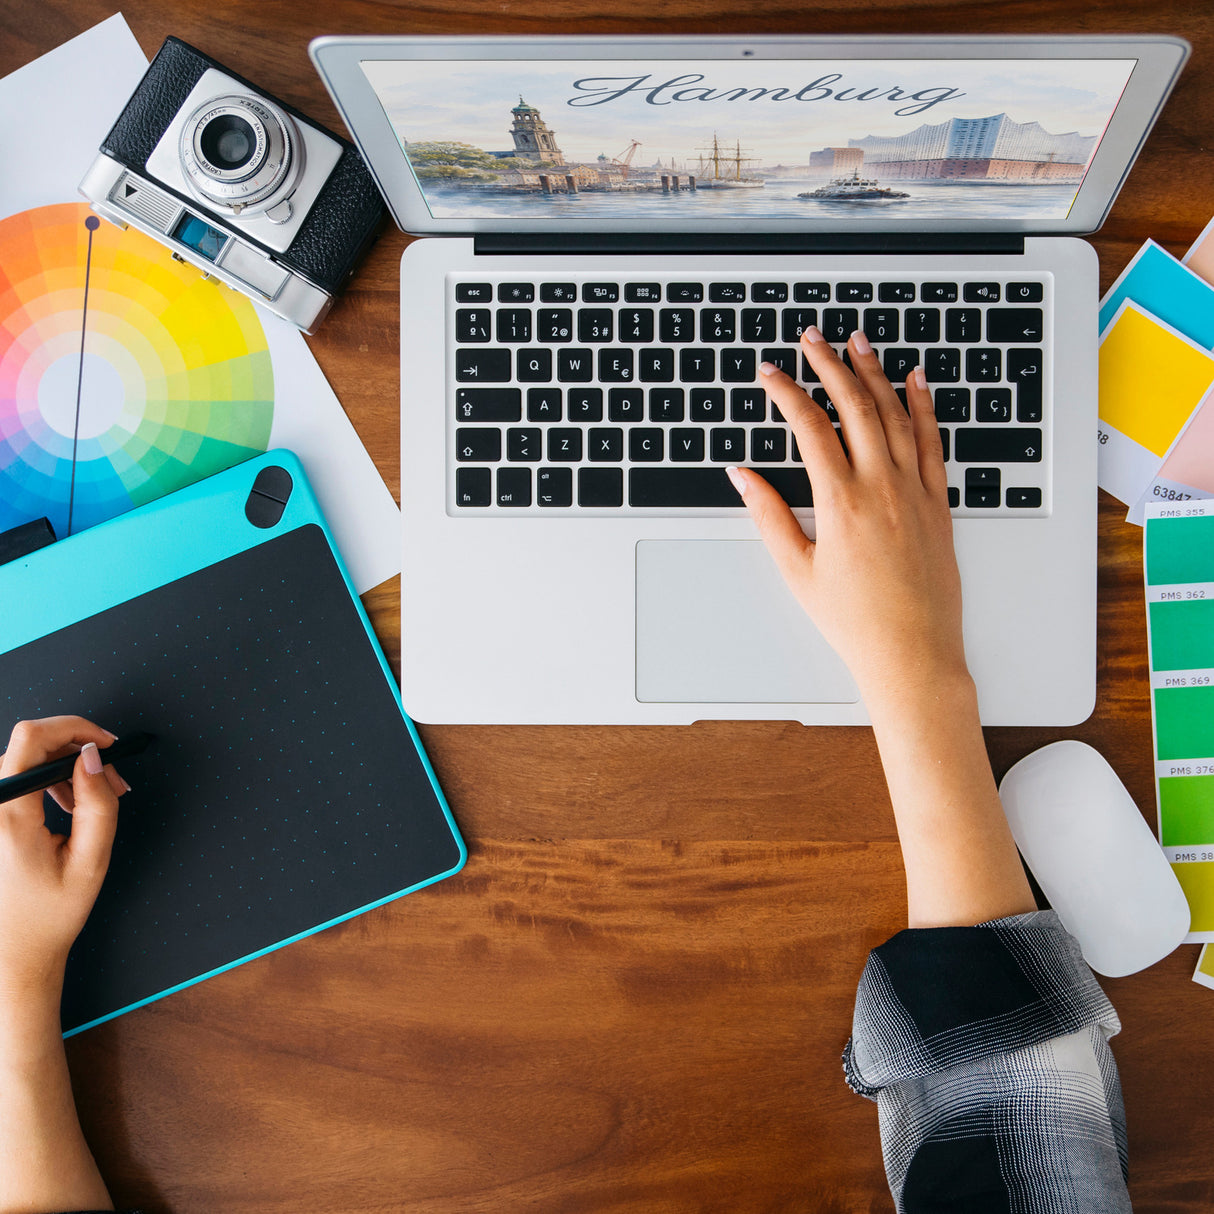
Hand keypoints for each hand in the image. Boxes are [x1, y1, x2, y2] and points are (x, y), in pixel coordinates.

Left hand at [0, 717, 125, 1003]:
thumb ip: (98, 805)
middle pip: (30, 744)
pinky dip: (48, 780)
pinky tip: (70, 804)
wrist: (11, 951)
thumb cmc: (50, 914)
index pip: (32, 738)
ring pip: (24, 759)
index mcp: (9, 817)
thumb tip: (95, 756)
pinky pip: (16, 778)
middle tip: (114, 781)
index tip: (107, 745)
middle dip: (78, 751)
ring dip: (65, 767)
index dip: (74, 727)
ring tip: (96, 797)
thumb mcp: (91, 861)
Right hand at [728, 326, 965, 711]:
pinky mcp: (939, 503)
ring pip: (895, 414)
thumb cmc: (853, 620)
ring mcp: (915, 491)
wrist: (912, 652)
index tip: (770, 373)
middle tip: (812, 339)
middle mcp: (881, 487)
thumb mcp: (797, 570)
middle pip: (854, 406)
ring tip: (857, 343)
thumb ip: (768, 516)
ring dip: (874, 373)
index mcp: (840, 502)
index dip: (786, 393)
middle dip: (829, 365)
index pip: (809, 427)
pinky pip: (932, 441)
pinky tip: (914, 381)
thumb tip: (743, 476)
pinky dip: (923, 406)